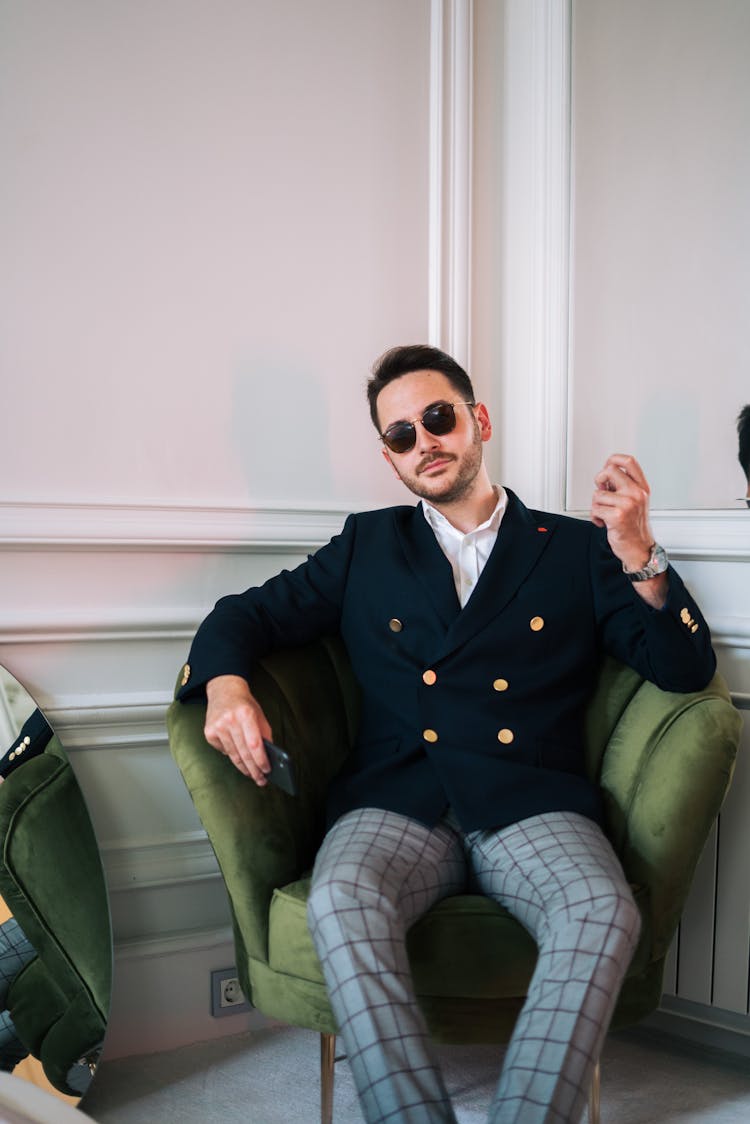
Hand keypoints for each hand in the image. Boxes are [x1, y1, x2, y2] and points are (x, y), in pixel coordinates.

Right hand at [204, 675, 272, 784]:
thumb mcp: (259, 715)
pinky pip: (223, 751)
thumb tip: (269, 757)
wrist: (224, 690)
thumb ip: (264, 734)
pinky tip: (238, 758)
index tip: (267, 771)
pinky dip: (232, 755)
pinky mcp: (209, 732)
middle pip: (243, 753)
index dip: (261, 760)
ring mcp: (217, 727)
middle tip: (261, 780)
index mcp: (246, 714)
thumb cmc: (244, 704)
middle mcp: (230, 720)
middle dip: (254, 770)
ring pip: (233, 755)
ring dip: (244, 768)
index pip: (254, 744)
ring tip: (252, 775)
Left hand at [591, 454, 666, 607]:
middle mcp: (636, 493)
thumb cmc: (634, 526)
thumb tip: (605, 474)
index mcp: (642, 487)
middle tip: (602, 491)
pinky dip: (595, 518)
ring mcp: (628, 504)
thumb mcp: (635, 501)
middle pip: (609, 471)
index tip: (607, 466)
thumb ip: (623, 487)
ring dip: (596, 506)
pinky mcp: (617, 516)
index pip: (629, 461)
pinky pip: (595, 509)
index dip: (614, 459)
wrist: (639, 549)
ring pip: (598, 494)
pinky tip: (603, 523)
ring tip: (605, 514)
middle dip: (599, 480)